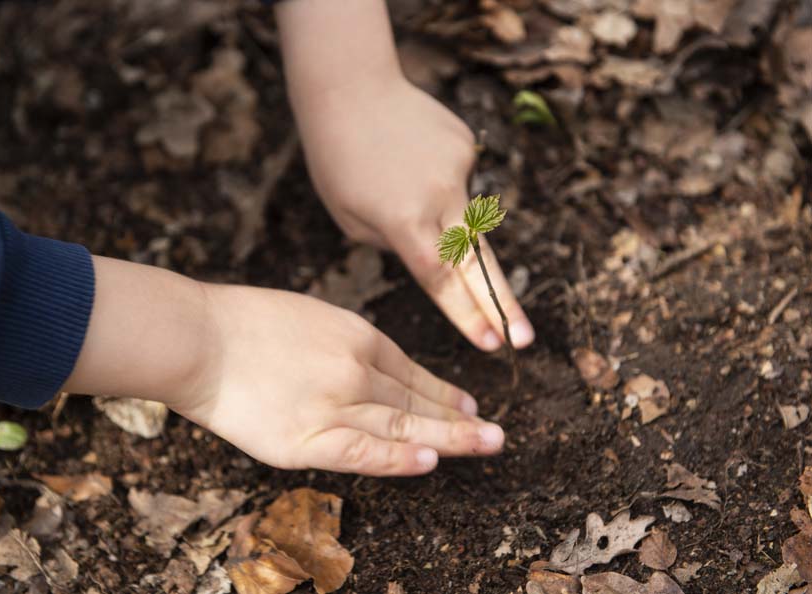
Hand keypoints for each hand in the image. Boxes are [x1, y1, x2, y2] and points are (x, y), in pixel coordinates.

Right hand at [63, 258, 504, 476]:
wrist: (197, 338)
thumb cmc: (241, 323)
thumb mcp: (307, 315)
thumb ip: (342, 342)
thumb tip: (369, 364)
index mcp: (356, 334)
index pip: (411, 370)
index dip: (442, 391)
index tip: (467, 403)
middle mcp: (356, 368)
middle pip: (417, 401)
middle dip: (461, 417)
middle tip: (496, 433)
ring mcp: (335, 404)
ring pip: (403, 427)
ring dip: (451, 438)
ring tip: (486, 445)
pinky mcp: (308, 439)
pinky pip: (364, 453)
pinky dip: (399, 460)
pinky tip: (432, 463)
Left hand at [295, 76, 534, 351]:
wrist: (350, 88)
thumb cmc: (337, 160)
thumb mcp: (351, 218)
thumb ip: (398, 245)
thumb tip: (436, 256)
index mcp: (404, 221)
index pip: (442, 281)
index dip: (468, 316)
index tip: (493, 346)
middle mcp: (440, 197)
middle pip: (477, 264)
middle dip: (502, 307)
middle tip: (524, 340)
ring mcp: (459, 168)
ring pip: (465, 215)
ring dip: (446, 220)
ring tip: (397, 182)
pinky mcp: (466, 145)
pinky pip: (457, 179)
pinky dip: (437, 181)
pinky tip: (408, 157)